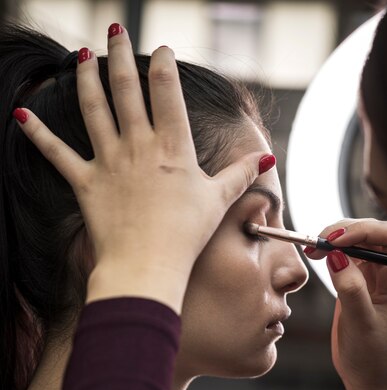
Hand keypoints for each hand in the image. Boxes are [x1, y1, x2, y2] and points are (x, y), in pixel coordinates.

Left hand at [13, 27, 272, 313]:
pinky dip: (38, 133)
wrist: (148, 266)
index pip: (166, 89)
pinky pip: (56, 153)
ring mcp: (109, 162)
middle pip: (126, 88)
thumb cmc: (186, 235)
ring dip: (86, 78)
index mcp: (172, 146)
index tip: (161, 50)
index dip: (163, 63)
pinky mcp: (85, 182)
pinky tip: (21, 114)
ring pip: (93, 108)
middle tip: (114, 30)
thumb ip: (241, 174)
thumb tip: (266, 158)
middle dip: (119, 54)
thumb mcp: (218, 200)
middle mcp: (138, 145)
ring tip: (82, 55)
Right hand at [305, 218, 386, 389]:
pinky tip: (317, 255)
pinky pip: (345, 258)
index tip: (337, 240)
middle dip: (347, 231)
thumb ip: (351, 289)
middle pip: (374, 234)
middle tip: (321, 240)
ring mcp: (376, 276)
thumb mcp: (362, 324)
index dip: (365, 232)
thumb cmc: (375, 358)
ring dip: (335, 240)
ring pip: (357, 243)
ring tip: (313, 247)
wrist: (370, 380)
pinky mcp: (359, 282)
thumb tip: (336, 257)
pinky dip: (330, 252)